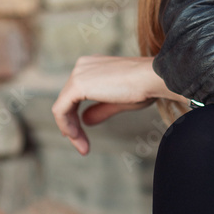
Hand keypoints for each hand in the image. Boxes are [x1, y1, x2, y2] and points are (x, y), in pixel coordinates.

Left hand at [51, 54, 185, 155]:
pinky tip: (75, 137)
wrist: (152, 78)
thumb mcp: (118, 101)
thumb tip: (85, 120)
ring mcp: (79, 73)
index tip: (83, 138)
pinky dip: (65, 125)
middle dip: (73, 126)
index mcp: (93, 66)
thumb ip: (100, 109)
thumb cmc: (144, 87)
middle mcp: (83, 66)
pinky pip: (61, 109)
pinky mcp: (77, 84)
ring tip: (82, 147)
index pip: (76, 95)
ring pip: (63, 106)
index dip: (77, 118)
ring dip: (70, 129)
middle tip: (83, 147)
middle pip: (68, 101)